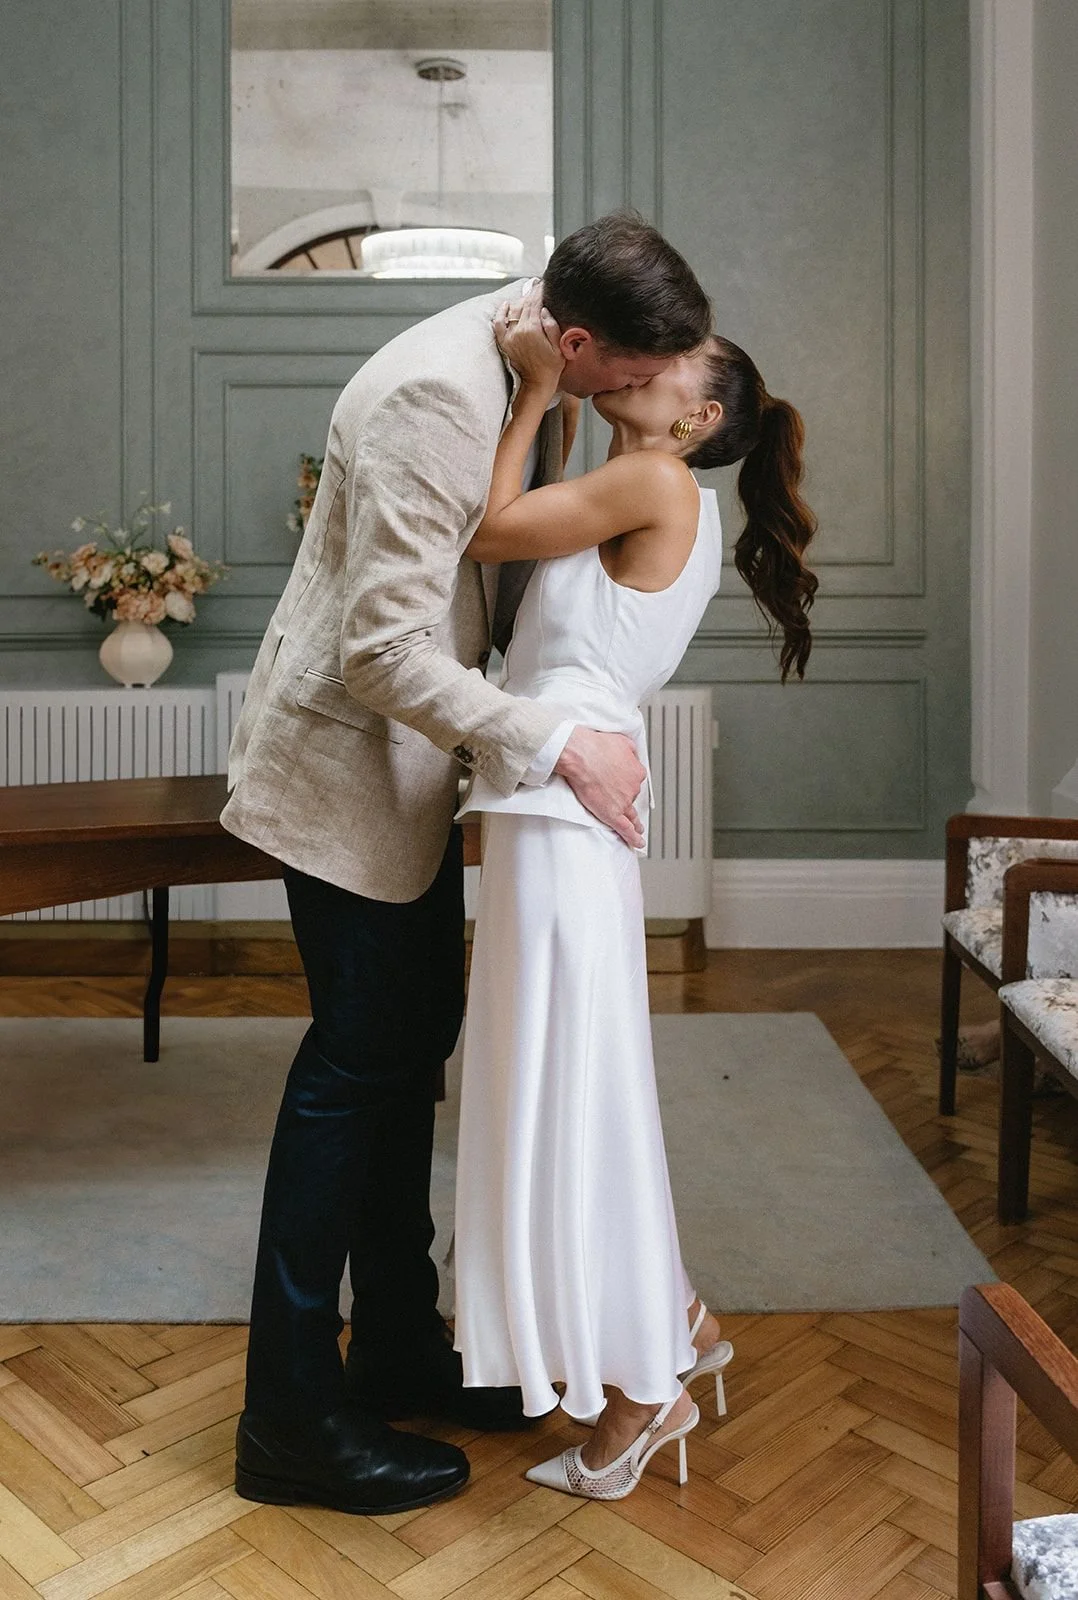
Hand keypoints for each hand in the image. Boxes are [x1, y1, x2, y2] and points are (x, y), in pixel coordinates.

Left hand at [494, 282, 563, 394]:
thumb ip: (552, 325)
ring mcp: (509, 336)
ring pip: (512, 310)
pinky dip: (501, 312)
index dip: (540, 291)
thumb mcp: (559, 346)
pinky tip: (506, 304)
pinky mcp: (504, 342)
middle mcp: (518, 330)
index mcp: (532, 329)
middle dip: (531, 293)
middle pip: (524, 304)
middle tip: (537, 286)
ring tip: (528, 294)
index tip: (543, 284)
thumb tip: (544, 309)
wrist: (537, 383)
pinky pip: (498, 323)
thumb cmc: (551, 367)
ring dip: (520, 300)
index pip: (535, 302)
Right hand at [555, 727, 646, 848]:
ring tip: (638, 829)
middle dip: (624, 797)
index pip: (634, 779)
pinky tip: (638, 843)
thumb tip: (634, 755)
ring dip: (636, 823)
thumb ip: (631, 750)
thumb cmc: (595, 745)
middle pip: (630, 796)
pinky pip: (626, 829)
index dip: (626, 781)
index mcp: (636, 771)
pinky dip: (633, 838)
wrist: (580, 755)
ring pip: (631, 815)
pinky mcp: (612, 813)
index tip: (621, 782)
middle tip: (617, 799)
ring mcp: (623, 802)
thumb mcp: (622, 740)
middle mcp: (633, 787)